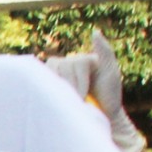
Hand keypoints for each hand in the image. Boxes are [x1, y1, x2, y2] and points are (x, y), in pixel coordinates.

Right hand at [46, 30, 145, 151]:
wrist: (101, 119)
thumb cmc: (109, 99)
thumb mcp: (112, 74)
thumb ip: (106, 52)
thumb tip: (94, 32)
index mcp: (83, 60)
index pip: (75, 63)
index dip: (79, 81)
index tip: (83, 97)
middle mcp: (69, 63)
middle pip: (61, 65)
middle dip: (68, 85)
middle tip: (75, 101)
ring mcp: (58, 74)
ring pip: (49, 71)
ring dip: (56, 86)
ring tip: (65, 100)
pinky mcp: (49, 85)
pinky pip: (39, 80)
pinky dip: (43, 87)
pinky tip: (51, 98)